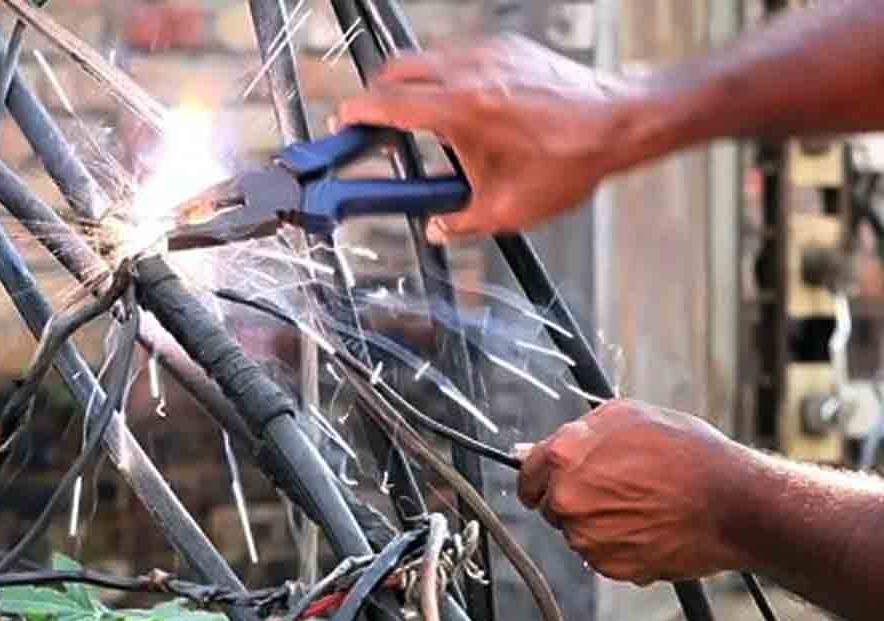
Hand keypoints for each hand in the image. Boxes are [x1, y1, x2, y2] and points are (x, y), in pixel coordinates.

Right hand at [337, 34, 645, 240]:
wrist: (619, 122)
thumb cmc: (569, 161)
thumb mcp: (508, 208)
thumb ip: (461, 222)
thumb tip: (438, 229)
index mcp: (460, 110)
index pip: (389, 102)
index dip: (359, 112)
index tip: (345, 121)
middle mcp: (469, 71)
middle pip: (399, 69)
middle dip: (380, 94)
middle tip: (377, 121)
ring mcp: (489, 53)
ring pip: (429, 59)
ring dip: (416, 85)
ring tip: (425, 121)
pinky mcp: (508, 47)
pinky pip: (461, 56)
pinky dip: (449, 77)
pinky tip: (466, 109)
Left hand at [516, 400, 749, 583]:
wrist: (734, 504)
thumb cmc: (687, 454)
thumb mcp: (627, 417)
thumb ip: (572, 433)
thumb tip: (528, 451)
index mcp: (564, 458)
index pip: (526, 475)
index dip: (543, 476)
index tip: (557, 480)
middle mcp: (567, 500)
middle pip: (551, 506)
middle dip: (574, 498)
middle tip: (618, 488)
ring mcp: (586, 537)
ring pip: (577, 533)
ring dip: (599, 523)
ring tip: (642, 505)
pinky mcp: (609, 566)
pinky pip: (601, 556)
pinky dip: (619, 546)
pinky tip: (649, 527)